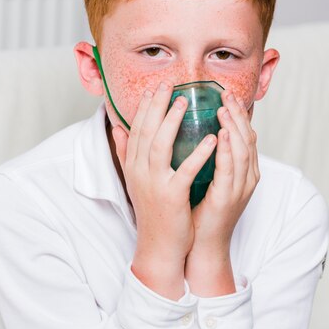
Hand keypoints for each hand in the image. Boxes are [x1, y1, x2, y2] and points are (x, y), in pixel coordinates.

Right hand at [112, 81, 217, 298]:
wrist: (159, 245)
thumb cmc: (153, 211)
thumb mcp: (136, 180)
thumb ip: (127, 153)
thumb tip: (117, 128)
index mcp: (133, 166)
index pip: (136, 129)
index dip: (144, 106)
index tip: (153, 87)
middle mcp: (139, 172)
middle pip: (145, 130)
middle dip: (156, 105)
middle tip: (169, 83)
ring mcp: (154, 183)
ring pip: (159, 145)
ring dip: (172, 121)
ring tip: (185, 102)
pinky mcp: (172, 196)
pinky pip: (185, 170)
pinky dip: (199, 153)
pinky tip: (212, 138)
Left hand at [186, 90, 259, 295]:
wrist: (201, 243)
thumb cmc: (200, 209)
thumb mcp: (205, 177)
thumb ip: (206, 155)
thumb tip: (198, 132)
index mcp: (241, 171)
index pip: (244, 136)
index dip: (238, 114)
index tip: (227, 95)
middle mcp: (246, 177)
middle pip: (248, 138)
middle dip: (238, 114)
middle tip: (227, 94)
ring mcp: (240, 188)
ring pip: (243, 150)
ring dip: (234, 127)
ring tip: (225, 107)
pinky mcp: (228, 198)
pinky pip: (230, 170)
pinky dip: (227, 150)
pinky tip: (222, 135)